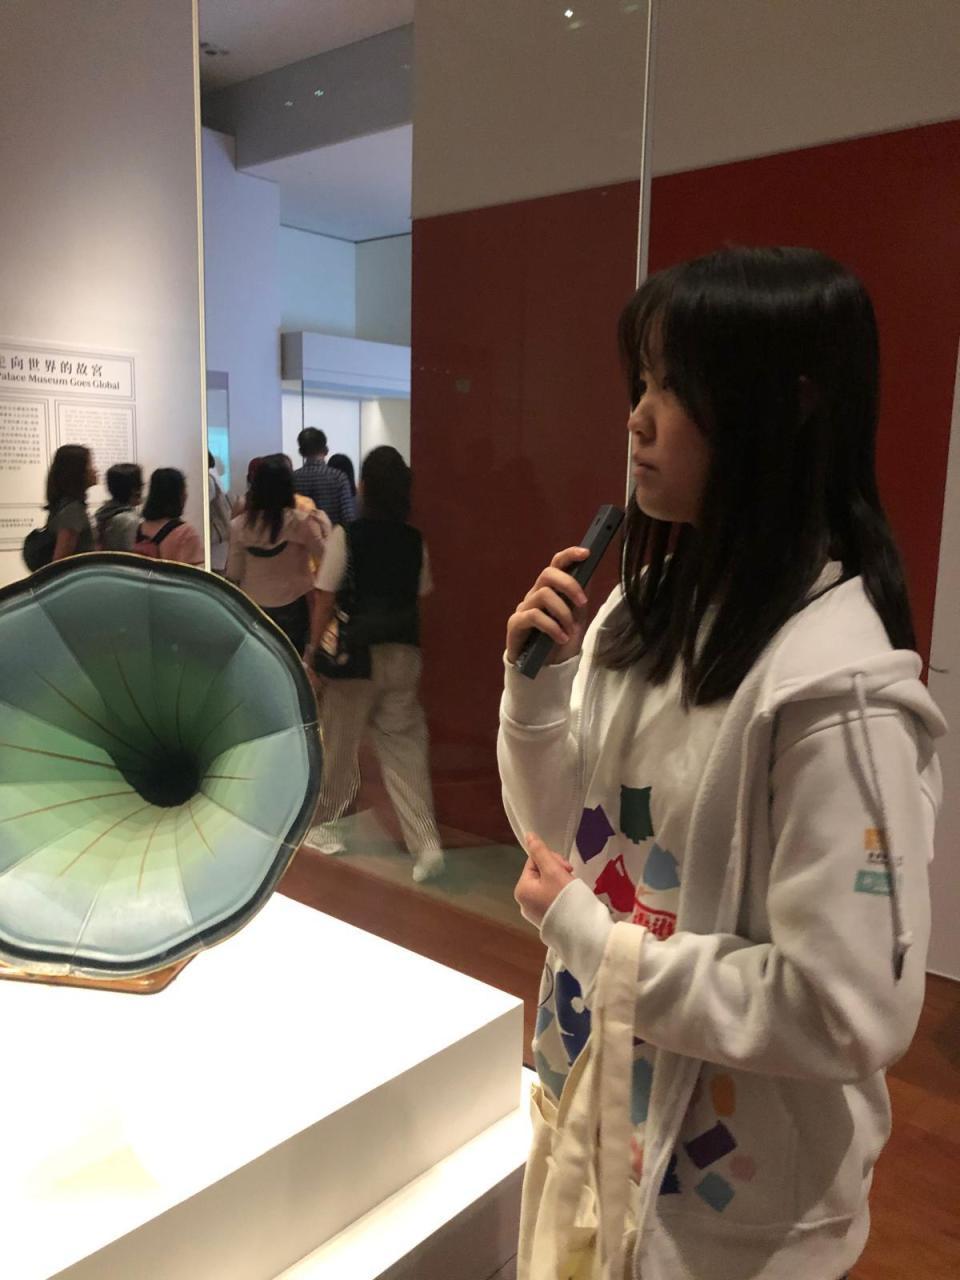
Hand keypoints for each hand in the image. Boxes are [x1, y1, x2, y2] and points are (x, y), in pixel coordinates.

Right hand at [506, 547, 590, 665]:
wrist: (546, 668)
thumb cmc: (560, 640)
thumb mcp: (576, 617)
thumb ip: (579, 597)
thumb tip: (590, 573)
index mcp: (550, 589)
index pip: (557, 564)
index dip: (569, 555)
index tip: (586, 554)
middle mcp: (535, 594)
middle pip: (548, 574)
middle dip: (569, 585)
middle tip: (583, 603)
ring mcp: (524, 607)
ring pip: (544, 595)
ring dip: (563, 613)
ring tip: (569, 630)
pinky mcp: (515, 623)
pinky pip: (534, 616)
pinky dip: (552, 627)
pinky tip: (561, 638)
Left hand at [514, 832, 574, 926]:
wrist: (582, 931)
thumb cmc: (565, 898)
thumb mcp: (553, 870)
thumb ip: (540, 851)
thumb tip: (528, 835)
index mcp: (521, 889)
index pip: (534, 861)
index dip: (552, 860)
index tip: (567, 868)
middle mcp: (523, 903)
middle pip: (540, 874)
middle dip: (557, 871)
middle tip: (571, 877)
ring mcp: (534, 913)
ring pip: (547, 886)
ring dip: (561, 882)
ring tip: (573, 888)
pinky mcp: (546, 921)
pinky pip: (551, 900)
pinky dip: (562, 896)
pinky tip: (571, 900)